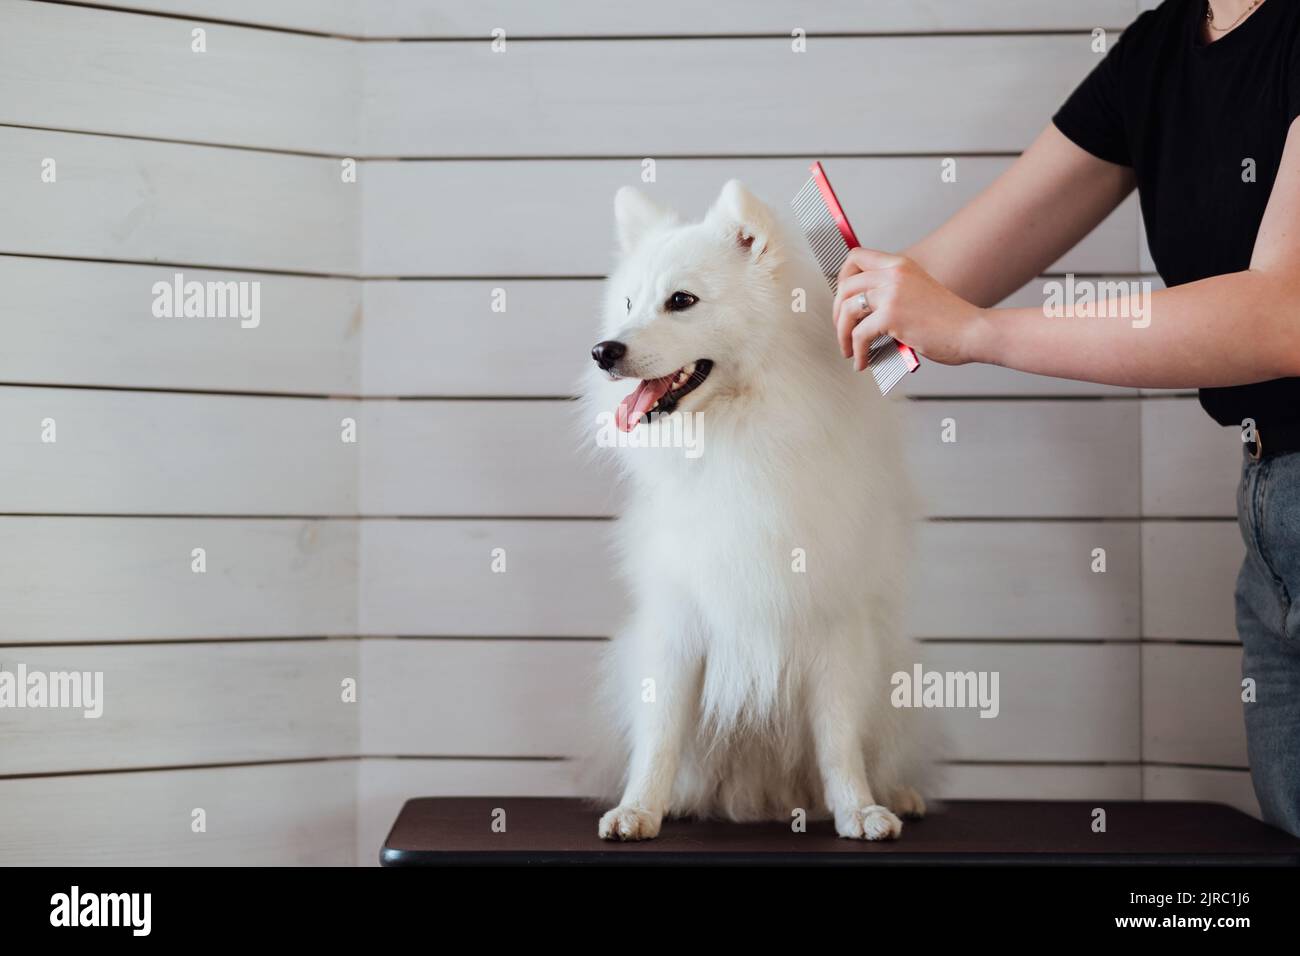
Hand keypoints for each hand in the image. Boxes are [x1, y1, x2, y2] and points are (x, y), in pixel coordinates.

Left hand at [832, 249, 989, 369]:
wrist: (972, 331)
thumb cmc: (950, 320)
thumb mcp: (917, 292)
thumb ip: (892, 293)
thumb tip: (862, 308)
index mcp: (900, 265)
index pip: (856, 257)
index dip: (842, 278)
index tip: (842, 299)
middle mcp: (894, 274)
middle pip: (846, 285)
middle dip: (838, 312)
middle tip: (842, 330)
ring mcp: (892, 293)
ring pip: (847, 309)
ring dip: (842, 334)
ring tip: (849, 350)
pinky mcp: (892, 315)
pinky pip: (859, 334)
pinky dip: (857, 351)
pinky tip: (863, 361)